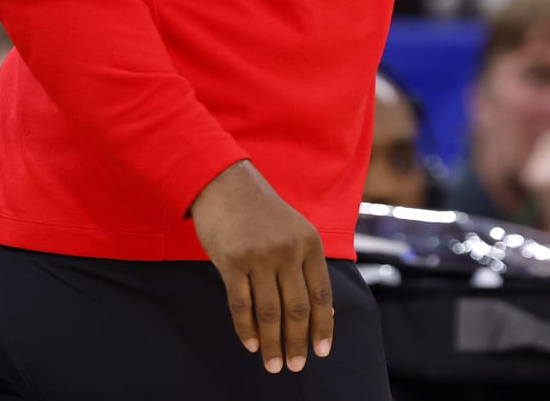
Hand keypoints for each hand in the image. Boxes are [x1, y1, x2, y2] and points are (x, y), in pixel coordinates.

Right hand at [191, 161, 333, 374]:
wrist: (225, 183)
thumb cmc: (262, 212)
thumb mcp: (295, 230)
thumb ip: (306, 265)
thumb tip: (321, 310)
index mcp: (310, 243)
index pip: (321, 293)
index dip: (323, 326)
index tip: (322, 352)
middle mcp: (288, 251)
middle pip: (297, 308)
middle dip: (298, 342)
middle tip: (296, 366)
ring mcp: (260, 256)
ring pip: (270, 311)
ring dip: (271, 343)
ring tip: (273, 365)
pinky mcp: (232, 261)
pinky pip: (241, 304)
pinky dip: (246, 328)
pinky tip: (250, 345)